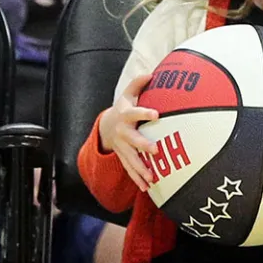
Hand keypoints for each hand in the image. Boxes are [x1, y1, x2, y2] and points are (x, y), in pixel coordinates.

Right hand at [98, 72, 159, 193]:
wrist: (106, 126)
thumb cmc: (123, 108)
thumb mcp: (128, 94)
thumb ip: (138, 84)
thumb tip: (151, 73)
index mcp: (125, 115)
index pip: (135, 112)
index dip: (144, 112)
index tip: (156, 114)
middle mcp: (123, 132)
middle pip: (133, 139)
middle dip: (143, 145)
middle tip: (156, 150)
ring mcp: (122, 146)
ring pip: (131, 158)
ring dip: (141, 169)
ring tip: (152, 178)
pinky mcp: (123, 157)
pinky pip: (130, 169)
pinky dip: (137, 179)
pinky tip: (147, 188)